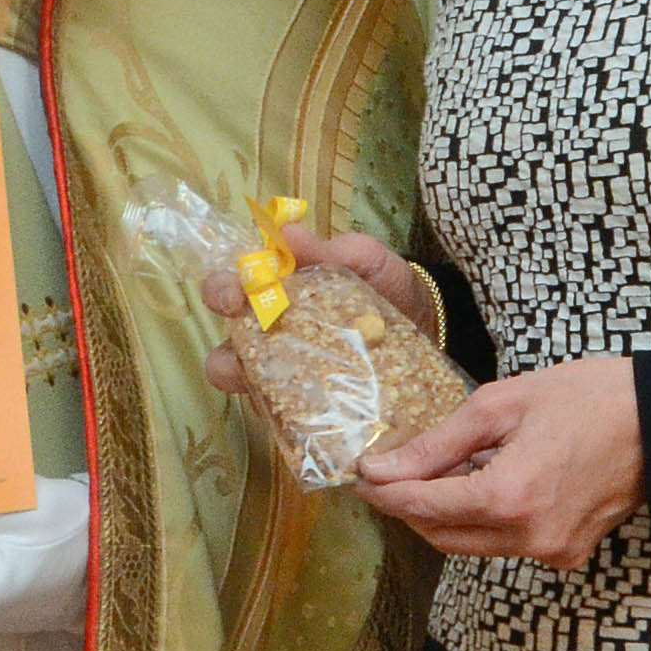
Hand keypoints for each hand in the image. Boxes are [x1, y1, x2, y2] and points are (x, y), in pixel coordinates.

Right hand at [197, 218, 443, 398]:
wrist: (428, 328)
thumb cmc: (386, 287)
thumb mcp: (365, 260)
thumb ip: (330, 249)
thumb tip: (288, 233)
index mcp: (275, 296)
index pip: (229, 291)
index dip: (222, 291)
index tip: (237, 293)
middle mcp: (270, 339)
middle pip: (224, 349)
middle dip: (223, 346)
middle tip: (248, 347)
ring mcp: (285, 379)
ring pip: (248, 390)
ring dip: (250, 384)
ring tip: (273, 378)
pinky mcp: (307, 410)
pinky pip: (285, 418)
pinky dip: (289, 412)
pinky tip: (310, 405)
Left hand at [351, 355, 638, 572]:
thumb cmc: (589, 398)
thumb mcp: (503, 403)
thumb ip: (438, 443)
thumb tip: (384, 468)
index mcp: (507, 497)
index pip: (421, 506)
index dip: (383, 491)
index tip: (361, 474)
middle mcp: (526, 537)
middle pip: (440, 535)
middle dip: (410, 506)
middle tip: (392, 472)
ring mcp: (550, 552)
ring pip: (471, 545)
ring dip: (447, 513)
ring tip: (445, 469)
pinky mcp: (567, 554)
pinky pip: (506, 544)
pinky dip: (485, 519)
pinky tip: (490, 481)